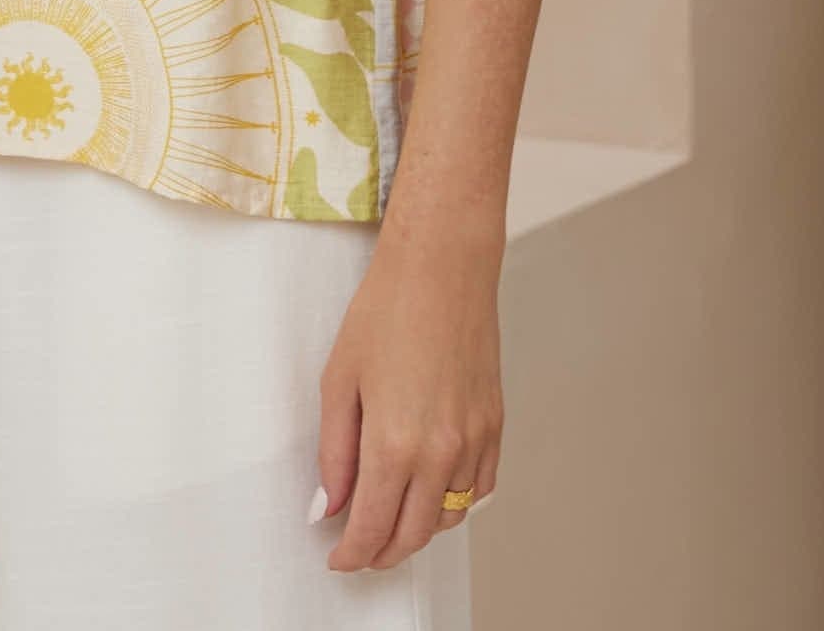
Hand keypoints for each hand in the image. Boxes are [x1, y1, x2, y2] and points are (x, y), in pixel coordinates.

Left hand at [312, 221, 503, 572]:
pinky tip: (433, 488)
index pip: (372, 529)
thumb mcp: (339, 379)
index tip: (337, 557)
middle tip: (360, 547)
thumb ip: (334, 453)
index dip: (351, 554)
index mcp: (394, 443)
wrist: (442, 266)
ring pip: (449, 518)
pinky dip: (455, 502)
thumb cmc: (387, 309)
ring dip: (418, 528)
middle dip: (382, 551)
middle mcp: (440, 452)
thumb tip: (328, 505)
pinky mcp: (495, 425)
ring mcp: (473, 440)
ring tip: (392, 514)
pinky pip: (480, 488)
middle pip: (413, 535)